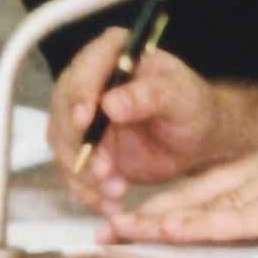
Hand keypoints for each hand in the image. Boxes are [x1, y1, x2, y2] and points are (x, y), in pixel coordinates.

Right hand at [56, 26, 235, 206]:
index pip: (85, 69)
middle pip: (64, 110)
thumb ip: (149, 95)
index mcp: (113, 54)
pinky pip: (73, 170)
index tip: (84, 120)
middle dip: (80, 145)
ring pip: (64, 144)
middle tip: (103, 171)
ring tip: (115, 192)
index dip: (80, 94)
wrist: (194, 138)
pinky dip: (86, 190)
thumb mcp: (180, 97)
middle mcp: (89, 82)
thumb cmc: (192, 106)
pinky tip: (108, 203)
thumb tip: (111, 103)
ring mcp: (81, 116)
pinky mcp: (82, 147)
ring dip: (83, 173)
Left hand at [112, 123, 257, 246]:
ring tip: (120, 234)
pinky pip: (233, 218)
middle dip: (148, 214)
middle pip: (193, 195)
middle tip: (107, 228)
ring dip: (158, 222)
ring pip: (203, 206)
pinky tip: (171, 232)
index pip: (208, 187)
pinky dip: (198, 225)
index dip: (169, 203)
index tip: (138, 217)